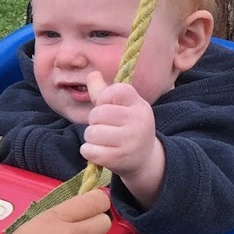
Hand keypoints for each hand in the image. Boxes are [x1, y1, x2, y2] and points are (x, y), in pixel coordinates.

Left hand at [79, 71, 164, 205]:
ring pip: (92, 133)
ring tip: (101, 140)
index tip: (107, 106)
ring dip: (90, 137)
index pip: (116, 90)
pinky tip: (98, 151)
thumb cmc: (127, 128)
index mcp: (139, 105)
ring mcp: (130, 141)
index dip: (104, 98)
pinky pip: (89, 150)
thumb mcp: (122, 108)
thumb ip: (104, 92)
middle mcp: (138, 121)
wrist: (145, 159)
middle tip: (103, 127)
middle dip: (94, 121)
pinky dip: (88, 151)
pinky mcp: (119, 158)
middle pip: (98, 114)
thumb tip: (92, 74)